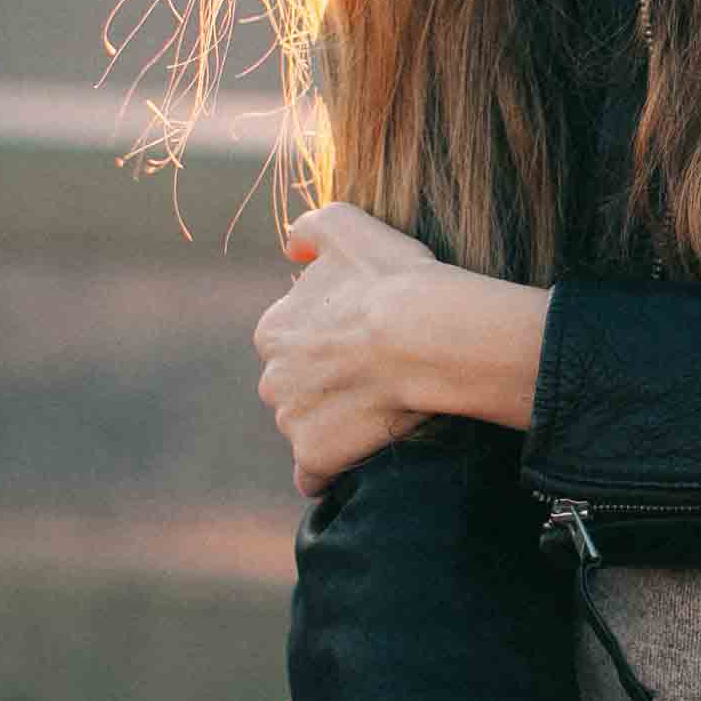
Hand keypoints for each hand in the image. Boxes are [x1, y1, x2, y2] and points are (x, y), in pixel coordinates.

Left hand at [253, 201, 552, 496]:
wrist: (427, 337)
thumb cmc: (394, 280)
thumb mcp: (348, 227)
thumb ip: (310, 229)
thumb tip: (290, 248)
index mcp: (274, 330)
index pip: (291, 341)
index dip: (330, 340)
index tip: (364, 339)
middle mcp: (272, 378)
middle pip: (294, 387)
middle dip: (324, 384)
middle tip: (374, 375)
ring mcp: (293, 421)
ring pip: (306, 426)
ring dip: (333, 423)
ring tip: (379, 411)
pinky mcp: (316, 456)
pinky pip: (315, 473)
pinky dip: (332, 468)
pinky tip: (360, 454)